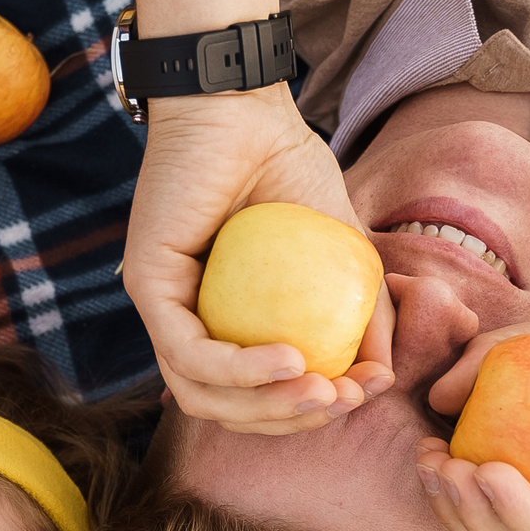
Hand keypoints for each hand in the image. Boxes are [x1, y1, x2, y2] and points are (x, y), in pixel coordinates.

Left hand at [124, 87, 388, 434]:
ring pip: (201, 396)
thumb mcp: (346, 255)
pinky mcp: (147, 288)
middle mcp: (187, 326)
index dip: (309, 412)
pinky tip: (292, 361)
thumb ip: (365, 315)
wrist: (242, 109)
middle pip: (228, 410)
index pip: (256, 398)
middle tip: (342, 400)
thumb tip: (382, 380)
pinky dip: (242, 368)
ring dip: (265, 407)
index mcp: (226, 327)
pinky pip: (188, 352)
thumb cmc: (288, 170)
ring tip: (321, 390)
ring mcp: (162, 310)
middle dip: (290, 420)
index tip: (364, 392)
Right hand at [414, 292, 529, 530]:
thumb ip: (502, 358)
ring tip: (452, 476)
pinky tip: (494, 477)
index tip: (424, 453)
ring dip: (481, 525)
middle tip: (428, 470)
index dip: (457, 496)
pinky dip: (525, 517)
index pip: (508, 516)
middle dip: (457, 518)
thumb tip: (437, 395)